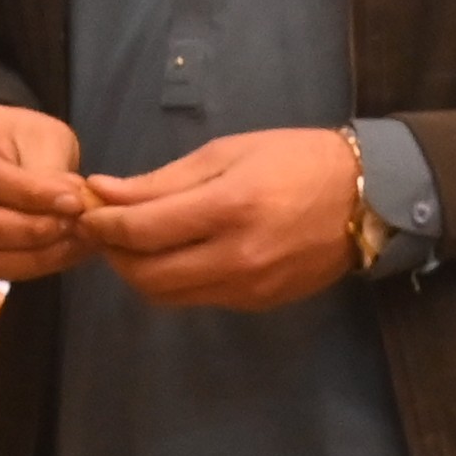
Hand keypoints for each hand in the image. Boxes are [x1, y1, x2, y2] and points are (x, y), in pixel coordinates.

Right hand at [0, 106, 90, 280]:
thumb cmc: (17, 138)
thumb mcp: (39, 136)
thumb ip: (49, 170)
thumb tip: (69, 206)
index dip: (27, 193)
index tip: (74, 200)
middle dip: (28, 228)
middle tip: (74, 224)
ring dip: (32, 253)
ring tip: (75, 240)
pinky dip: (29, 266)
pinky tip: (63, 253)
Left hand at [82, 128, 366, 311]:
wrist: (369, 197)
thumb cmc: (297, 160)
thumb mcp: (228, 152)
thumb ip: (162, 180)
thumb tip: (104, 192)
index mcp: (230, 207)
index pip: (142, 230)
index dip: (102, 223)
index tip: (86, 210)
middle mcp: (237, 255)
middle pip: (144, 274)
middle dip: (112, 253)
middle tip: (103, 230)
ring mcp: (248, 286)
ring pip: (165, 295)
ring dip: (137, 272)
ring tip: (133, 244)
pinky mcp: (257, 303)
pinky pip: (196, 299)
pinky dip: (173, 280)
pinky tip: (172, 255)